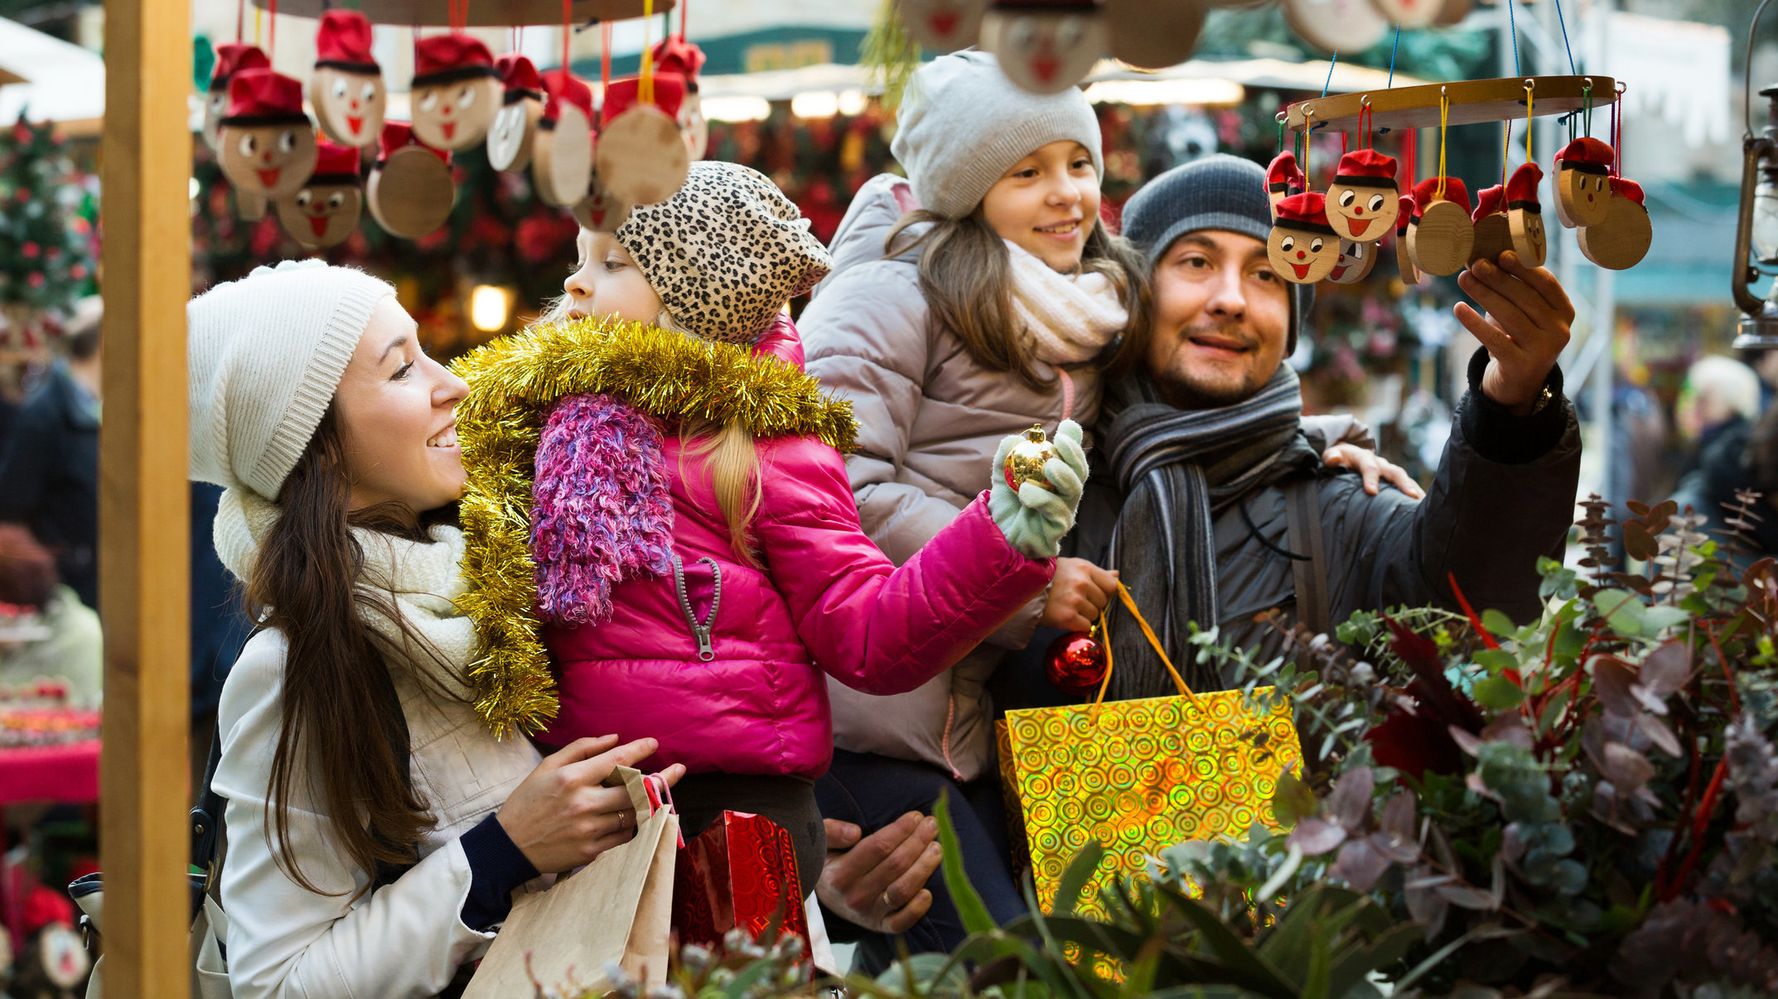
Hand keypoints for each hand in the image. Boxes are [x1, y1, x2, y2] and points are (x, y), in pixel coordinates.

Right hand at [496, 735, 685, 873]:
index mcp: (571, 778)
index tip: (654, 743)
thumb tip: (614, 739)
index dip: (640, 750)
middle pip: (635, 790)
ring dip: (648, 803)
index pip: (616, 760)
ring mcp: (589, 829)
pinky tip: (632, 816)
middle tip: (678, 770)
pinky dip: (631, 824)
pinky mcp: (592, 851)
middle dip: (662, 778)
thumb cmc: (528, 801)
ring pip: (634, 814)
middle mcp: (584, 803)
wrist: (508, 846)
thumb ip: (582, 748)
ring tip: (658, 792)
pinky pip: (624, 835)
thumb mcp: (547, 767)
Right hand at [816, 813, 941, 934]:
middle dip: (917, 842)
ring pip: (902, 891)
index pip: (877, 848)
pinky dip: (917, 909)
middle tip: (932, 825)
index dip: (900, 830)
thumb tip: (855, 832)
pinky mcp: (880, 926)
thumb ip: (831, 832)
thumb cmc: (829, 863)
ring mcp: (868, 914)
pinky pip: (901, 922)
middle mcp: (854, 896)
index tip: (916, 816)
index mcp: (839, 874)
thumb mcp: (820, 844)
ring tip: (936, 848)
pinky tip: (929, 892)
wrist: (825, 898)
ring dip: (923, 868)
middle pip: (894, 865)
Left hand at [989, 419, 1088, 558]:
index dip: (1074, 441)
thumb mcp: (1002, 475)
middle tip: (1059, 442)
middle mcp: (1066, 492)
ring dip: (1063, 475)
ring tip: (1048, 467)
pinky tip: (1025, 492)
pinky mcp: (1057, 528)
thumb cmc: (1008, 504)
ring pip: (1074, 490)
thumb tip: (1014, 439)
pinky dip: (1042, 499)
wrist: (999, 534)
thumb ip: (1006, 456)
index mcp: (1058, 476)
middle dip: (1074, 454)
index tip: (1066, 427)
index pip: (1072, 456)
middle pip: (1080, 471)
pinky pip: (1057, 512)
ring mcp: (1065, 510)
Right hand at [1039, 557, 1119, 631]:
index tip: (1094, 594)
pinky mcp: (1067, 617)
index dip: (1105, 592)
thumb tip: (1117, 575)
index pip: (1111, 585)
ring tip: (1068, 607)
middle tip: (1075, 601)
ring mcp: (1074, 600)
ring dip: (1084, 615)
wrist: (1022, 588)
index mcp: (1085, 568)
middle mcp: (1081, 583)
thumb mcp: (1073, 567)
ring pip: (1094, 615)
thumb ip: (1097, 573)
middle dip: (1092, 604)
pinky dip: (1077, 625)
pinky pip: (1085, 626)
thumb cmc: (1050, 576)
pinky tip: (1065, 617)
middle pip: (1103, 602)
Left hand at [1321, 444, 1424, 499]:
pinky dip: (1417, 495)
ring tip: (1423, 505)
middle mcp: (1381, 463)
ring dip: (1415, 490)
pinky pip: (1409, 486)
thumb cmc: (1338, 459)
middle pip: (1395, 472)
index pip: (1369, 466)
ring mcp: (1390, 471)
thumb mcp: (1332, 456)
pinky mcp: (1396, 480)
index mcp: (1363, 458)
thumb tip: (1333, 459)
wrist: (1350, 454)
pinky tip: (1422, 509)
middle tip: (1411, 496)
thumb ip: (1331, 458)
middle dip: (1403, 484)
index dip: (1371, 478)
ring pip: (1406, 479)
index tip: (1372, 492)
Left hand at [1454, 252, 1573, 415]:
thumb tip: (1486, 258)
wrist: (1516, 382)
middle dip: (1498, 278)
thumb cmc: (1517, 336)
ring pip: (1509, 316)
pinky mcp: (1521, 366)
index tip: (1502, 254)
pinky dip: (1474, 323)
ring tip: (1464, 279)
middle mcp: (1559, 331)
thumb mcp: (1522, 312)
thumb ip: (1514, 288)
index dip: (1524, 268)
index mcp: (1564, 312)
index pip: (1546, 284)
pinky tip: (1458, 308)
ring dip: (1484, 294)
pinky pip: (1494, 340)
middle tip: (1476, 264)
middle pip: (1526, 298)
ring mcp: (1543, 350)